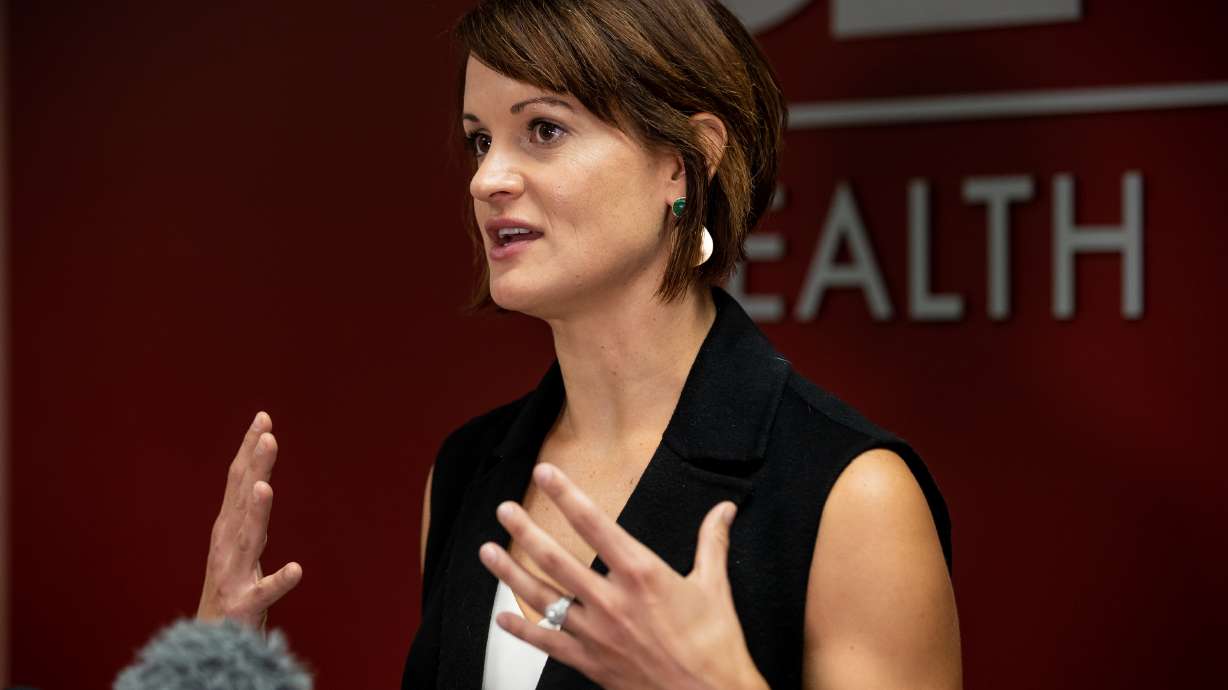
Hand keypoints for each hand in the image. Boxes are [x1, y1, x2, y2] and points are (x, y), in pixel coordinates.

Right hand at [196, 411, 301, 629]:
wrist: (211, 640)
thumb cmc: (230, 589)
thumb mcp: (239, 545)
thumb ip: (248, 514)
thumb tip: (258, 478)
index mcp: (227, 528)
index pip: (238, 481)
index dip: (249, 449)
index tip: (263, 418)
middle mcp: (226, 545)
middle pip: (242, 499)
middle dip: (255, 466)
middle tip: (268, 434)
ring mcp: (234, 575)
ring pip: (247, 539)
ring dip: (256, 513)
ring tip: (266, 487)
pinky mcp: (245, 606)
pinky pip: (264, 592)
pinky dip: (278, 581)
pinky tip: (296, 569)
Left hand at [478, 463, 768, 689]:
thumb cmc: (715, 646)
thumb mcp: (715, 587)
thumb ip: (712, 542)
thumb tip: (724, 509)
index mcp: (642, 574)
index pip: (595, 525)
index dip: (567, 496)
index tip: (545, 474)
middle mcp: (612, 601)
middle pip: (556, 559)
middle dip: (525, 531)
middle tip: (504, 510)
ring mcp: (597, 634)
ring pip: (542, 598)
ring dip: (511, 573)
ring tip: (488, 551)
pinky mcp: (591, 662)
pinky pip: (547, 643)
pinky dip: (521, 630)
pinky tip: (501, 617)